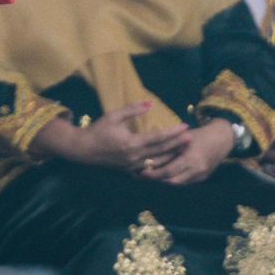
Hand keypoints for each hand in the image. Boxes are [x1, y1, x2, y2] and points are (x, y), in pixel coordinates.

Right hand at [74, 103, 192, 174]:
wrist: (84, 150)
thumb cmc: (98, 130)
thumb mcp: (113, 116)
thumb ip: (133, 110)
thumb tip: (150, 104)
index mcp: (132, 143)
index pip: (158, 137)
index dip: (173, 132)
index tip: (185, 126)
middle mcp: (135, 157)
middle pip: (162, 151)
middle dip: (178, 144)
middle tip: (191, 137)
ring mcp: (133, 166)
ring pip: (159, 162)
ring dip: (173, 155)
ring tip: (185, 148)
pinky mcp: (131, 171)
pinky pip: (151, 169)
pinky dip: (162, 165)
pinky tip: (170, 161)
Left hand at [150, 119, 237, 185]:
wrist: (222, 139)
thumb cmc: (199, 135)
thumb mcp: (183, 137)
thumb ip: (169, 147)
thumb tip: (148, 154)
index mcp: (191, 157)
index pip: (169, 170)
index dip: (155, 173)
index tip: (142, 172)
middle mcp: (197, 169)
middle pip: (172, 180)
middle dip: (157, 179)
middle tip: (144, 176)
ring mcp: (201, 175)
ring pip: (179, 182)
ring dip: (165, 180)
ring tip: (152, 176)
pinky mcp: (203, 177)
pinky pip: (186, 181)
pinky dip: (175, 179)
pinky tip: (165, 176)